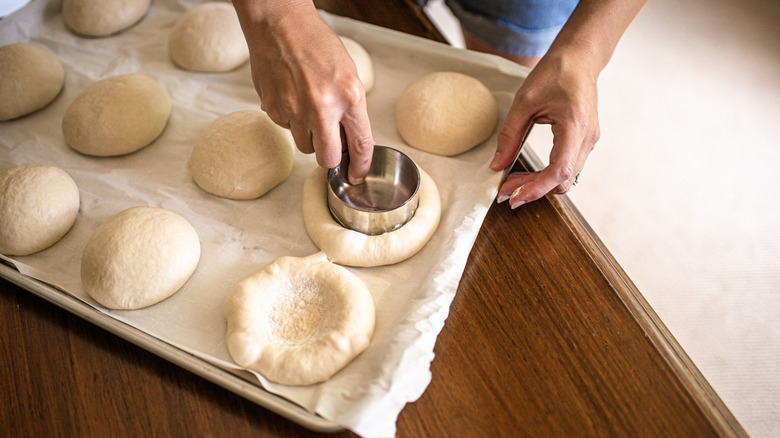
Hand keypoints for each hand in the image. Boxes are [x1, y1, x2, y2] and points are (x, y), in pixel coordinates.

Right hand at [234, 1, 373, 183]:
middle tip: (330, 145)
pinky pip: (286, 128)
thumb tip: (350, 142)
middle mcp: (323, 108)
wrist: (280, 26)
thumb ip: (351, 110)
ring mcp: (295, 111)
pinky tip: (292, 96)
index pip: (360, 145)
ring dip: (309, 135)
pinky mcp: (273, 109)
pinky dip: (291, 119)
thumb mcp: (348, 75)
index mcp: (349, 97)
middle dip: (331, 157)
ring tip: (308, 107)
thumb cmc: (316, 45)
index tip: (357, 174)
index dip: (360, 166)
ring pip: (305, 145)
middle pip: (328, 158)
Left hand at [490, 51, 599, 208]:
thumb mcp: (524, 102)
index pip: (559, 170)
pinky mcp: (585, 141)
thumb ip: (510, 136)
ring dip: (540, 184)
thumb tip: (497, 165)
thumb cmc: (555, 72)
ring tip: (513, 181)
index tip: (514, 197)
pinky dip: (547, 175)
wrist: (579, 58)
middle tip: (505, 190)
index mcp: (575, 126)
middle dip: (533, 189)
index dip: (536, 188)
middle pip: (562, 181)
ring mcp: (589, 140)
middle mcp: (587, 138)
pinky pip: (568, 167)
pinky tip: (529, 172)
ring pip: (565, 178)